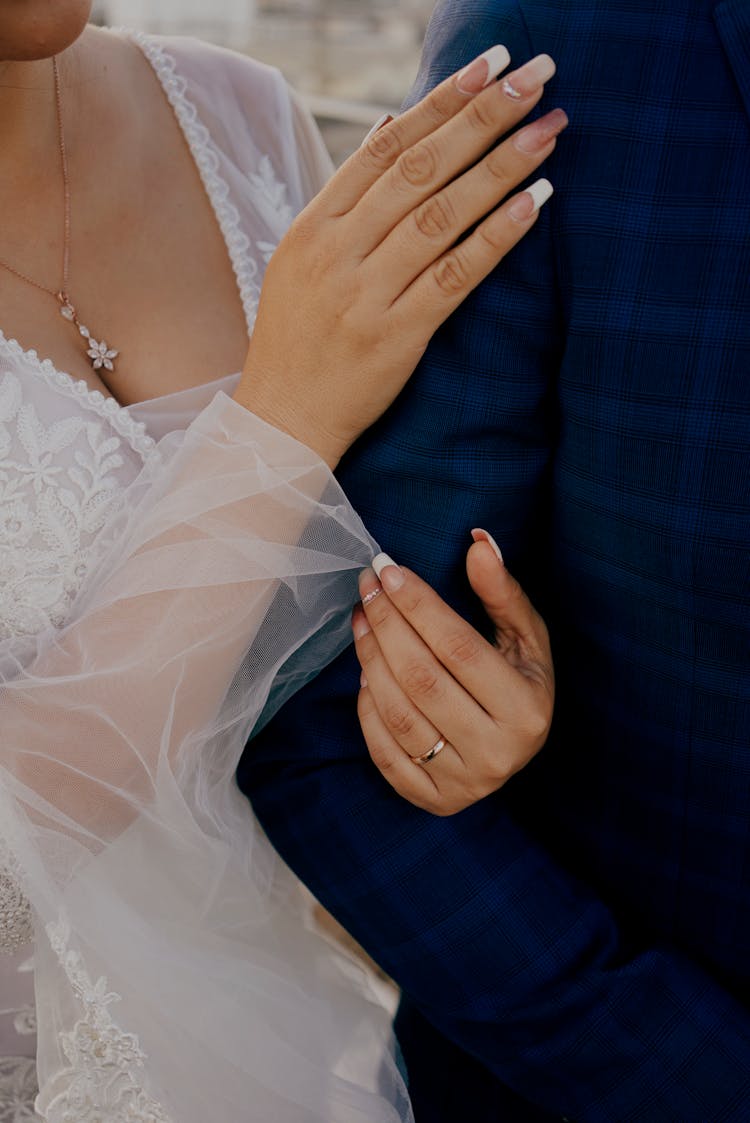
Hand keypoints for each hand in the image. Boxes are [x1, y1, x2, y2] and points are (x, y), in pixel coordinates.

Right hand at [234, 48, 566, 465]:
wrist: (282, 420)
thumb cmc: (297, 340)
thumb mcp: (301, 261)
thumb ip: (346, 199)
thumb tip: (386, 128)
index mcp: (313, 227)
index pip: (384, 148)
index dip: (439, 101)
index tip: (487, 65)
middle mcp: (337, 253)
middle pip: (419, 170)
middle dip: (482, 117)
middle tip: (536, 76)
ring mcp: (365, 295)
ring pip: (441, 215)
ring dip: (500, 167)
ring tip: (547, 129)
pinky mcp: (396, 336)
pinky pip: (454, 276)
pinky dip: (496, 236)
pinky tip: (535, 202)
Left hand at [352, 531, 553, 814]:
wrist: (516, 749)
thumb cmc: (520, 681)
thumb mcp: (525, 637)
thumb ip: (502, 591)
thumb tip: (478, 542)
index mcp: (526, 709)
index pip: (458, 648)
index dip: (418, 605)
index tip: (387, 570)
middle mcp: (498, 752)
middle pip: (422, 679)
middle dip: (386, 626)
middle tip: (366, 589)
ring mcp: (463, 782)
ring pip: (398, 715)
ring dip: (370, 660)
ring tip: (360, 620)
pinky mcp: (433, 800)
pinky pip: (384, 752)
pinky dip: (367, 708)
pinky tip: (366, 671)